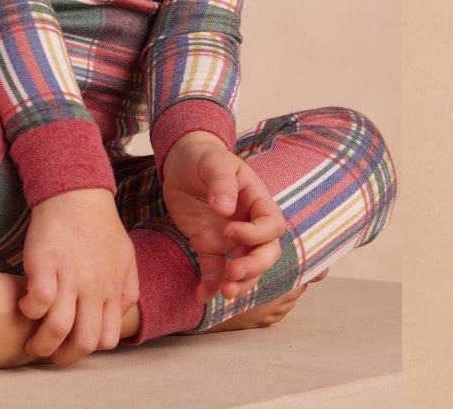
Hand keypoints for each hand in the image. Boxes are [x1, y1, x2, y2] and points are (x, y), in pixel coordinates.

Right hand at [20, 188, 138, 362]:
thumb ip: (127, 288)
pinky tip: (26, 304)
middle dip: (63, 357)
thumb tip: (119, 314)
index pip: (107, 339)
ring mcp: (70, 275)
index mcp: (113, 287)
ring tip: (32, 337)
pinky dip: (29, 311)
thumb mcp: (125, 255)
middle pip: (83, 342)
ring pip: (58, 329)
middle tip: (50, 351)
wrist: (77, 191)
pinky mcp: (45, 263)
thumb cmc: (99, 225)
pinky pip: (38, 302)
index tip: (72, 342)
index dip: (88, 348)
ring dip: (41, 343)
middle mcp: (94, 286)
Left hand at [162, 132, 286, 305]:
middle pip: (266, 251)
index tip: (229, 230)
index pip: (271, 224)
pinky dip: (211, 286)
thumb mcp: (213, 162)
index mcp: (256, 199)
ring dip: (240, 283)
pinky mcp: (209, 246)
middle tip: (233, 274)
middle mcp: (248, 221)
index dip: (256, 234)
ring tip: (225, 291)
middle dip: (255, 267)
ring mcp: (229, 237)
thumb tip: (225, 209)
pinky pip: (215, 271)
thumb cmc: (203, 157)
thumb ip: (221, 182)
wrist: (181, 162)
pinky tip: (201, 295)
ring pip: (246, 267)